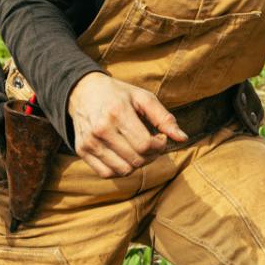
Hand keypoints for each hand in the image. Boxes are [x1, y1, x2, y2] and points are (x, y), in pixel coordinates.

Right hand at [67, 72, 186, 177]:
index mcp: (117, 112)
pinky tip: (123, 155)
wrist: (83, 91)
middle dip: (150, 156)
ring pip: (123, 170)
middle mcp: (101, 129)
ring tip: (137, 149)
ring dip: (136, 164)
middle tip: (151, 144)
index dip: (159, 146)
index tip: (160, 138)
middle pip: (136, 160)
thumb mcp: (143, 98)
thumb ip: (164, 118)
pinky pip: (107, 173)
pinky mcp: (81, 150)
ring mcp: (89, 142)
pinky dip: (119, 168)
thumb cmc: (119, 95)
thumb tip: (182, 138)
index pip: (145, 145)